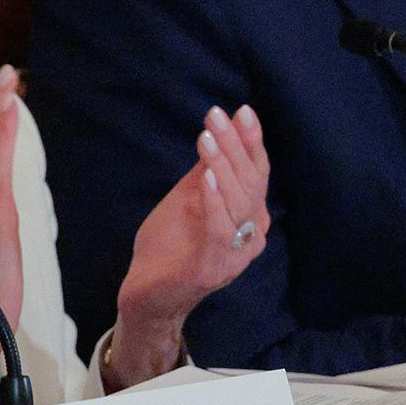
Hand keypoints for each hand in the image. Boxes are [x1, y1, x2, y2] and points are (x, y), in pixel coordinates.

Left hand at [109, 105, 269, 384]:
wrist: (148, 294)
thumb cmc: (169, 245)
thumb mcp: (188, 200)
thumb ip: (205, 172)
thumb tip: (219, 132)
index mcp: (249, 216)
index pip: (257, 172)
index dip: (252, 141)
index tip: (243, 110)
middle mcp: (252, 234)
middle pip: (251, 182)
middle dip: (236, 144)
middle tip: (218, 114)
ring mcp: (237, 253)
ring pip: (239, 203)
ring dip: (223, 165)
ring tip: (209, 137)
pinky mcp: (214, 266)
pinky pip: (220, 229)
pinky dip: (214, 201)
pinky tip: (206, 177)